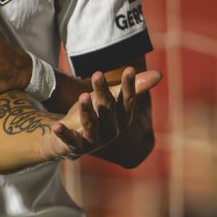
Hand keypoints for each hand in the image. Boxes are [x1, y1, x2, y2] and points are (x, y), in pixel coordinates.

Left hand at [47, 66, 161, 159]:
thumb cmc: (94, 115)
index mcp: (121, 120)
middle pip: (107, 110)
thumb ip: (129, 88)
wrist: (69, 138)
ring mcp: (93, 141)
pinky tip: (57, 126)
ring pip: (91, 126)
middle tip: (97, 74)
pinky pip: (70, 141)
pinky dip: (64, 134)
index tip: (129, 69)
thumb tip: (159, 74)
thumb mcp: (110, 99)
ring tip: (82, 96)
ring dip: (87, 111)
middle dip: (103, 93)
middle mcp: (111, 132)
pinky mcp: (74, 147)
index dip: (129, 87)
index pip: (127, 102)